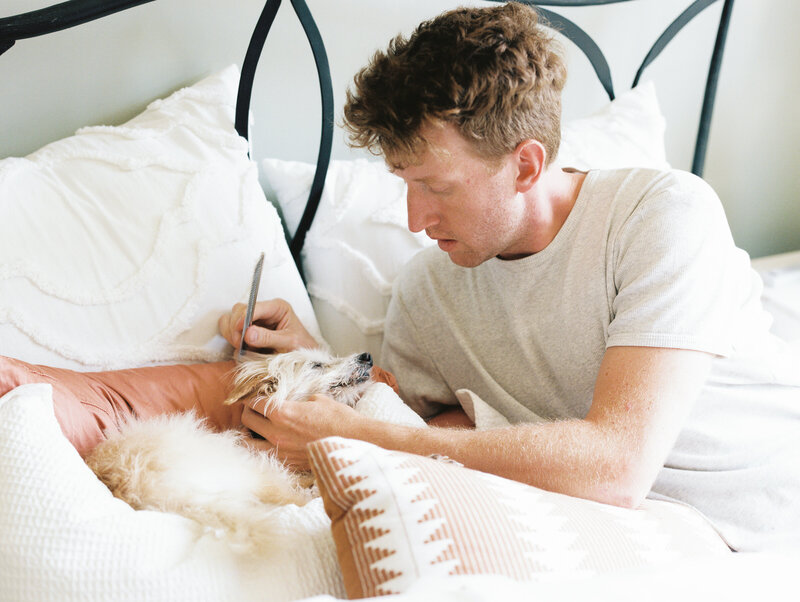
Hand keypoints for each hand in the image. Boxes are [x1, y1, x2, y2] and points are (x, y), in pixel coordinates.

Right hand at [218, 298, 318, 352]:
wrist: (304, 358)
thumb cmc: (301, 347)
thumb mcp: (289, 342)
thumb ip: (269, 338)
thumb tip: (248, 334)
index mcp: (277, 308)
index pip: (253, 306)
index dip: (243, 317)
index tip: (240, 331)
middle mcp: (263, 312)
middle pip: (237, 310)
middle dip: (235, 327)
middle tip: (240, 344)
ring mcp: (254, 322)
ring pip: (230, 320)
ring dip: (232, 335)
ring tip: (242, 347)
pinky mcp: (248, 333)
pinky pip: (230, 333)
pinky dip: (232, 342)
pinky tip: (244, 350)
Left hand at [240, 395, 364, 468]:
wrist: (355, 442)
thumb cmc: (340, 418)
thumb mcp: (319, 399)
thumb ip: (299, 400)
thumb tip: (295, 401)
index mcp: (283, 413)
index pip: (254, 403)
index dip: (251, 397)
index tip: (253, 396)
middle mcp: (276, 433)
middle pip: (247, 420)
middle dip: (248, 412)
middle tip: (253, 409)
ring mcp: (281, 451)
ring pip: (248, 444)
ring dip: (248, 434)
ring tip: (255, 429)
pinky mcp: (288, 464)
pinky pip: (264, 456)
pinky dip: (262, 449)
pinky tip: (269, 443)